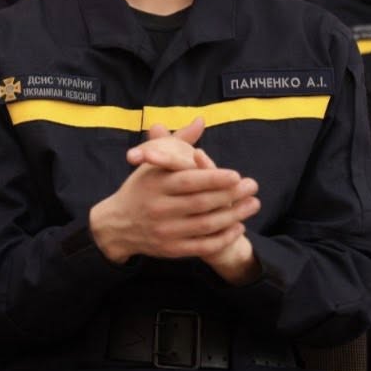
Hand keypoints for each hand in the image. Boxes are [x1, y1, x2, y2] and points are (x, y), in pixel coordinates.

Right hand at [90, 120, 259, 265]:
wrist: (117, 225)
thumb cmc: (141, 188)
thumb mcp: (153, 164)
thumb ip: (178, 142)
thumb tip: (200, 121)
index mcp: (155, 184)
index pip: (189, 181)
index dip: (214, 178)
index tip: (237, 174)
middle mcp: (159, 208)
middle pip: (201, 203)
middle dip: (231, 195)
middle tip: (253, 186)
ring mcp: (166, 231)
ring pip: (206, 225)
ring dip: (234, 215)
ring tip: (253, 204)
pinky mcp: (171, 249)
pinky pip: (203, 246)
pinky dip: (224, 237)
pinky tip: (238, 227)